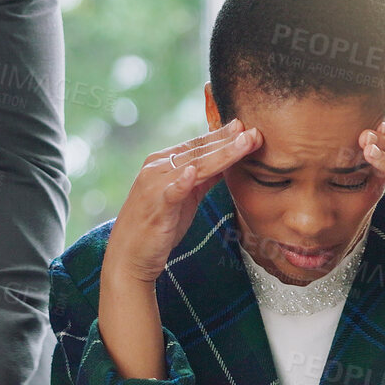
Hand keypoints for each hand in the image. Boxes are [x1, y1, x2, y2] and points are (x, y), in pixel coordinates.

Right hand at [107, 120, 261, 284]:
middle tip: (255, 132)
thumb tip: (228, 162)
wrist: (129, 256)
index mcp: (163, 163)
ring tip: (243, 143)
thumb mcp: (186, 197)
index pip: (198, 145)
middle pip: (200, 152)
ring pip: (194, 166)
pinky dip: (181, 182)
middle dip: (229, 141)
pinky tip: (193, 173)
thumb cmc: (158, 225)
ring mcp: (154, 186)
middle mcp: (157, 168)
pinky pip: (171, 192)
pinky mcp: (156, 207)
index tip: (247, 127)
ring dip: (220, 154)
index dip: (223, 136)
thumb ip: (204, 178)